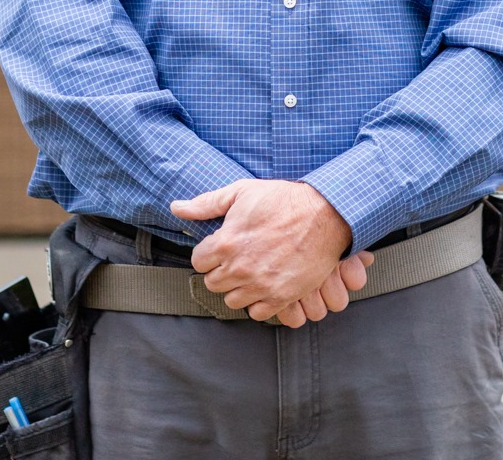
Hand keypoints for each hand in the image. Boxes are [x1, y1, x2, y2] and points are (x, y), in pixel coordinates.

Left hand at [170, 179, 370, 326]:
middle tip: (238, 257)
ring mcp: (260, 285)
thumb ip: (207, 203)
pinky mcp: (281, 297)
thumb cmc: (284, 200)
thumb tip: (176, 208)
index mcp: (226, 243)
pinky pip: (257, 312)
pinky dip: (259, 301)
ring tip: (253, 270)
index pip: (198, 262)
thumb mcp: (243, 192)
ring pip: (232, 300)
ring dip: (239, 287)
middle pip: (213, 283)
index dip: (209, 253)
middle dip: (222, 270)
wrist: (325, 215)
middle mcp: (239, 268)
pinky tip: (266, 283)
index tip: (222, 247)